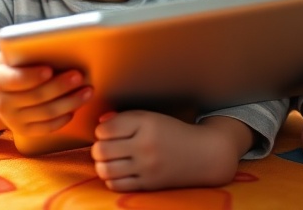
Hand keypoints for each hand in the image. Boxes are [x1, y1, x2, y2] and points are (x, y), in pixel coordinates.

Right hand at [0, 53, 91, 136]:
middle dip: (60, 87)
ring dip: (70, 102)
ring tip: (87, 91)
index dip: (33, 76)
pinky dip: (63, 119)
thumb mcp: (12, 55)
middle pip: (36, 96)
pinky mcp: (23, 131)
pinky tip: (75, 109)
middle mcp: (1, 102)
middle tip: (79, 76)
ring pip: (46, 113)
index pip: (15, 79)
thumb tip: (55, 42)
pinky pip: (46, 128)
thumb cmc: (13, 65)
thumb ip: (26, 50)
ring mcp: (12, 119)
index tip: (49, 70)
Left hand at [91, 111, 249, 191]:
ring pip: (105, 170)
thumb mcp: (150, 118)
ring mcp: (146, 167)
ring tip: (109, 160)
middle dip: (98, 149)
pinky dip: (111, 179)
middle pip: (101, 150)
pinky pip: (116, 185)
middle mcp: (145, 146)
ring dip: (102, 165)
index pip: (105, 130)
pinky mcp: (148, 184)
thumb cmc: (173, 132)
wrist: (203, 154)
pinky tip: (118, 172)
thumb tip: (99, 123)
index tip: (109, 132)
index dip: (102, 131)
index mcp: (145, 124)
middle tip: (106, 147)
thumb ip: (124, 118)